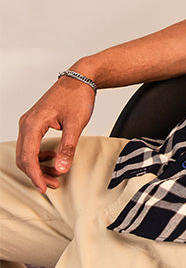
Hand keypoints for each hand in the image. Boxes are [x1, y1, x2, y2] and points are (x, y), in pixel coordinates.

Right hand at [16, 76, 95, 191]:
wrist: (80, 79)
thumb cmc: (77, 96)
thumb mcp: (76, 124)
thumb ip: (68, 147)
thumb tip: (61, 168)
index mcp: (33, 123)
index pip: (28, 156)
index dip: (35, 175)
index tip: (44, 187)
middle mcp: (27, 123)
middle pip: (24, 157)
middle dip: (37, 173)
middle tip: (53, 184)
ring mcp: (29, 122)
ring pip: (27, 152)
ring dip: (39, 166)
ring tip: (56, 175)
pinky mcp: (35, 123)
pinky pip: (31, 145)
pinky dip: (40, 156)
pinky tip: (53, 160)